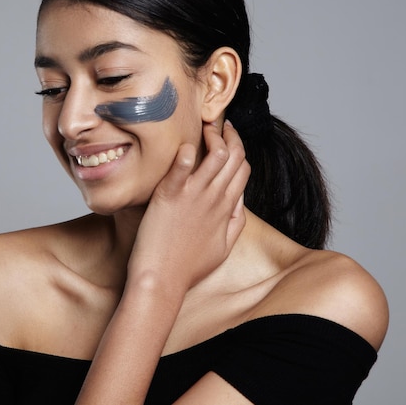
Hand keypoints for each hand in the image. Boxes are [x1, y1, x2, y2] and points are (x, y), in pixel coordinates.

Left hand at [128, 120, 249, 291]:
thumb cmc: (190, 266)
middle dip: (230, 134)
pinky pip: (181, 166)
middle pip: (234, 156)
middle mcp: (214, 197)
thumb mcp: (224, 247)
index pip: (243, 168)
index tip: (230, 139)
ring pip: (216, 154)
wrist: (162, 280)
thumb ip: (235, 221)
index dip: (239, 149)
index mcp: (227, 207)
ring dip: (213, 135)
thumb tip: (239, 201)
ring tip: (204, 128)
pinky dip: (185, 152)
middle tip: (220, 125)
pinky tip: (184, 145)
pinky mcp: (169, 195)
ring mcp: (193, 195)